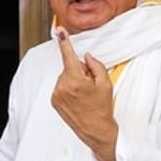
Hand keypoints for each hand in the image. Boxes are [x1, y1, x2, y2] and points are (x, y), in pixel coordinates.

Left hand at [50, 32, 118, 160]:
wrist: (95, 129)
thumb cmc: (102, 108)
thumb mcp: (105, 83)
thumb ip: (95, 65)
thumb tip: (86, 56)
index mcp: (74, 80)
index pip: (68, 55)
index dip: (64, 41)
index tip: (59, 30)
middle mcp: (62, 86)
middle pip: (70, 68)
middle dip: (80, 72)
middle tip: (90, 87)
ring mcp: (56, 95)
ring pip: (65, 78)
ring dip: (74, 81)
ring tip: (85, 95)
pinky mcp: (54, 101)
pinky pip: (62, 87)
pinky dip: (69, 89)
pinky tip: (78, 99)